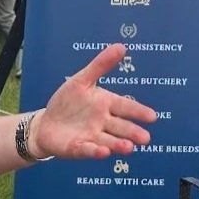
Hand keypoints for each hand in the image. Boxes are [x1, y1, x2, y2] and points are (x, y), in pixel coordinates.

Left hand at [31, 46, 155, 160]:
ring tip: (128, 147)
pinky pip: (88, 149)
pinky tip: (103, 152)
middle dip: (133, 133)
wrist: (46, 123)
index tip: (152, 116)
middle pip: (121, 128)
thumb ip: (100, 65)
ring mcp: (92, 136)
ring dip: (118, 144)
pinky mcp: (78, 148)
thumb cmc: (67, 102)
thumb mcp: (81, 80)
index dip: (139, 112)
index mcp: (106, 105)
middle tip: (145, 138)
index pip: (126, 107)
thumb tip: (121, 46)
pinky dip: (95, 151)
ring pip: (108, 141)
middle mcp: (103, 123)